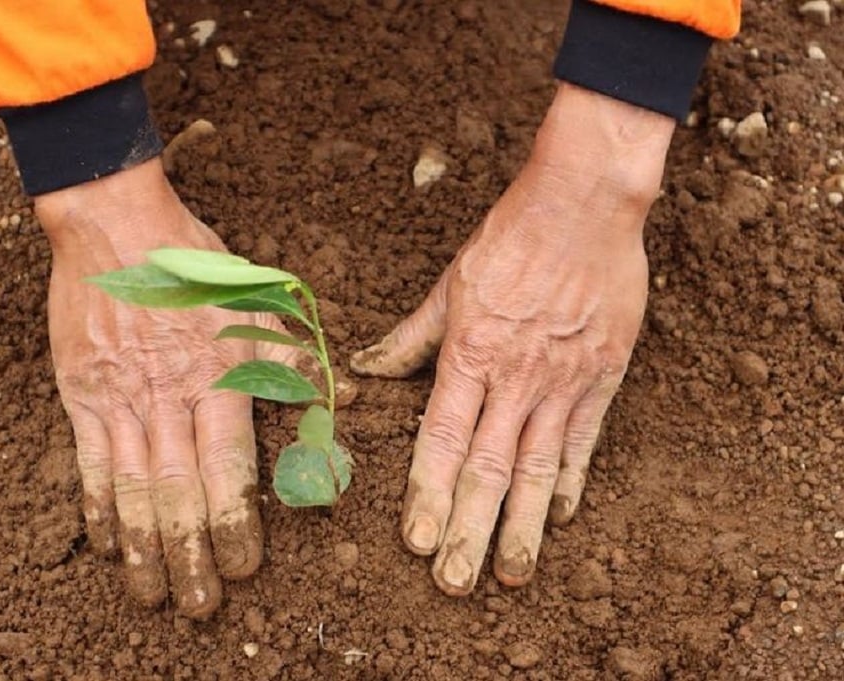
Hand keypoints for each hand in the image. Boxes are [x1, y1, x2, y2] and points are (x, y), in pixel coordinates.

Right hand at [35, 159, 310, 617]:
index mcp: (219, 374)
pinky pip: (89, 462)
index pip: (229, 467)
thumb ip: (295, 356)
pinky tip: (108, 545)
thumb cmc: (194, 259)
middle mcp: (169, 395)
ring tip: (153, 595)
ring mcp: (121, 397)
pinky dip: (98, 508)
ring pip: (133, 490)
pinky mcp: (82, 393)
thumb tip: (338, 400)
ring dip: (144, 548)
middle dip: (191, 554)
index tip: (244, 568)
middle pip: (180, 492)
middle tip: (199, 606)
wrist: (114, 223)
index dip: (237, 522)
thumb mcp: (259, 298)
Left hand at [351, 84, 674, 594]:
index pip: (442, 441)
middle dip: (469, 531)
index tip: (416, 542)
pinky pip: (584, 442)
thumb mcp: (449, 283)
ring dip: (524, 527)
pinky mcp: (603, 377)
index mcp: (469, 355)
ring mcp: (563, 382)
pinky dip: (572, 483)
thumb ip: (410, 338)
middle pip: (489, 470)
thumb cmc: (510, 237)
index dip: (427, 494)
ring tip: (512, 575)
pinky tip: (563, 517)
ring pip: (540, 470)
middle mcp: (516, 379)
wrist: (586, 203)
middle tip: (454, 583)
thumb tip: (366, 369)